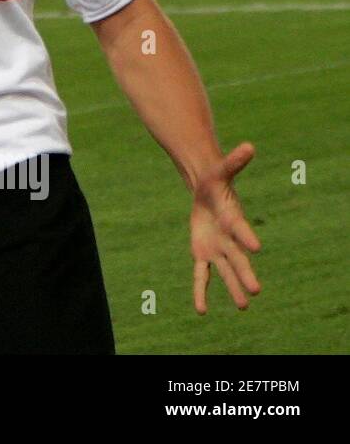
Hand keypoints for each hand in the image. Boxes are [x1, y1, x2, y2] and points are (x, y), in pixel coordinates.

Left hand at [189, 143, 262, 313]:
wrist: (206, 191)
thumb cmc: (215, 180)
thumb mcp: (220, 169)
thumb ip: (234, 161)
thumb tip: (250, 146)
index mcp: (232, 217)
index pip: (240, 227)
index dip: (246, 236)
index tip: (256, 247)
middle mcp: (228, 237)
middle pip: (236, 257)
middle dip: (244, 273)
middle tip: (255, 291)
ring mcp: (217, 247)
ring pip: (223, 271)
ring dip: (231, 288)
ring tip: (244, 306)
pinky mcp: (203, 253)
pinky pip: (201, 275)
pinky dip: (200, 291)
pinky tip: (200, 310)